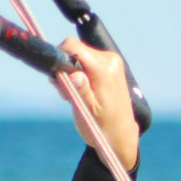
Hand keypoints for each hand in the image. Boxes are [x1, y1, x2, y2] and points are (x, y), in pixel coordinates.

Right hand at [57, 38, 139, 171]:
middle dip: (65, 68)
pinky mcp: (110, 64)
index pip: (71, 46)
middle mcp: (110, 60)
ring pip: (78, 54)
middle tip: (68, 93)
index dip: (59, 59)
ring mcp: (112, 61)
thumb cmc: (102, 127)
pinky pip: (86, 60)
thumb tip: (74, 75)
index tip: (60, 80)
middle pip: (73, 49)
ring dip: (72, 72)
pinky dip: (80, 73)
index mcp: (104, 69)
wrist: (121, 135)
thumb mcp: (86, 112)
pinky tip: (84, 91)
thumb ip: (79, 91)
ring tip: (77, 96)